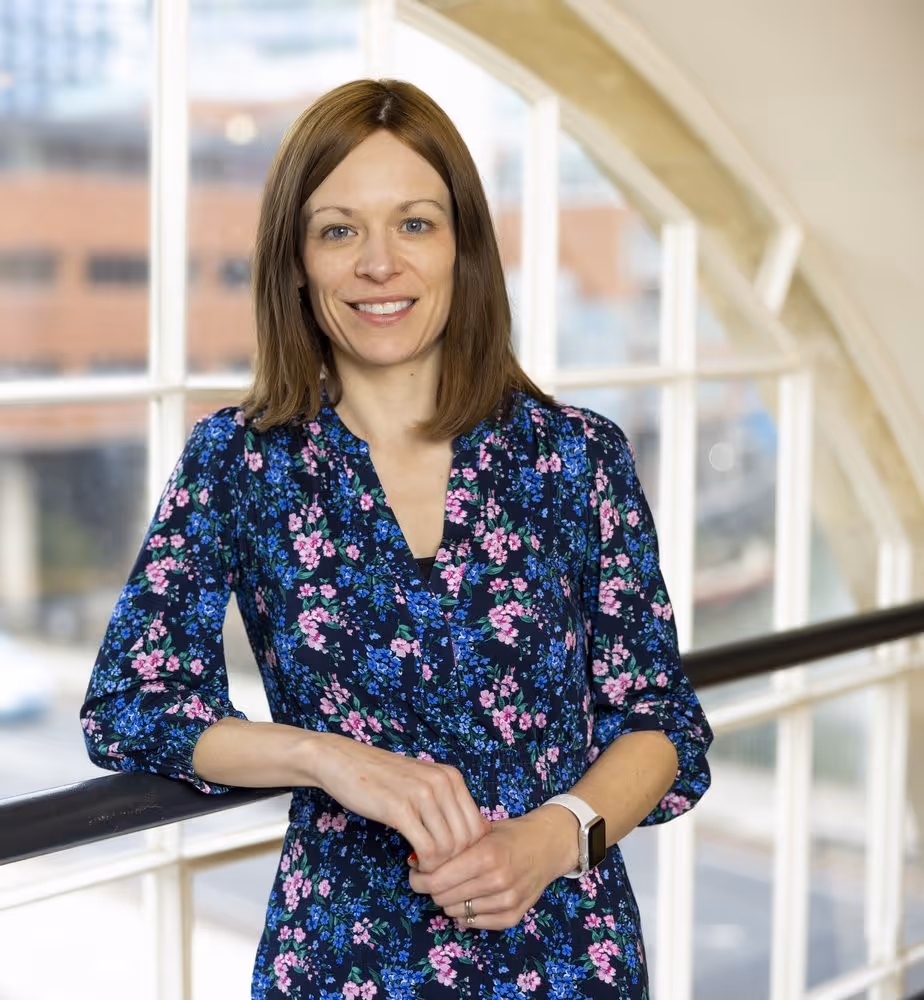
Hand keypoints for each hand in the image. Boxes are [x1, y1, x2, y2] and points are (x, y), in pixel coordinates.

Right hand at [309, 734, 489, 871]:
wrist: (345, 762)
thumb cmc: (384, 777)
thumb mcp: (424, 782)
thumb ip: (446, 802)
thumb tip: (471, 836)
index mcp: (452, 777)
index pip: (479, 827)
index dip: (468, 852)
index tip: (449, 860)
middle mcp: (443, 783)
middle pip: (467, 841)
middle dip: (454, 863)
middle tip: (435, 868)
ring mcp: (422, 795)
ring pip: (449, 848)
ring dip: (438, 867)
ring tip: (422, 867)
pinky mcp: (400, 809)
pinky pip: (427, 849)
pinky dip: (424, 865)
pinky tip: (412, 863)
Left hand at [408, 806, 579, 929]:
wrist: (548, 844)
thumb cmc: (509, 834)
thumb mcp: (480, 830)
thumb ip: (452, 843)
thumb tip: (415, 858)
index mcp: (486, 855)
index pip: (437, 880)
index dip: (420, 877)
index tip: (416, 870)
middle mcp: (497, 881)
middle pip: (443, 898)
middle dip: (432, 888)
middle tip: (431, 877)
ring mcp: (506, 901)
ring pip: (455, 912)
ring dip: (448, 900)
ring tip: (453, 884)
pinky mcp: (513, 916)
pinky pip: (474, 923)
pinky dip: (465, 914)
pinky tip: (467, 898)